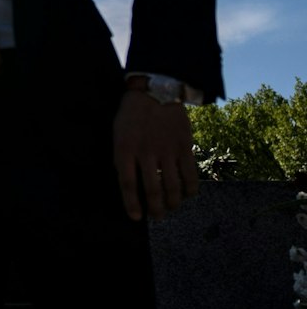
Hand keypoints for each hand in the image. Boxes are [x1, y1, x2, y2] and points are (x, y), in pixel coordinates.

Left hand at [112, 87, 199, 220]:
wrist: (154, 91)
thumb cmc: (131, 115)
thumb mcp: (118, 134)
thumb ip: (122, 157)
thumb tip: (128, 185)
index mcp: (124, 149)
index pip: (127, 184)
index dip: (132, 204)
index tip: (136, 217)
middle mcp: (146, 152)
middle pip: (152, 190)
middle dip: (155, 209)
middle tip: (157, 217)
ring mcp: (166, 150)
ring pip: (173, 186)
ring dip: (173, 202)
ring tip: (171, 208)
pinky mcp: (184, 147)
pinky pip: (190, 175)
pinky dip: (190, 189)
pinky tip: (188, 195)